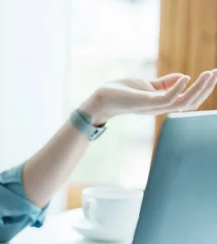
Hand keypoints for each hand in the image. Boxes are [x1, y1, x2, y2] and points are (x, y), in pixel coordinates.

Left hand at [81, 69, 216, 124]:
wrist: (101, 97)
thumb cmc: (123, 92)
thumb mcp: (148, 85)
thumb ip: (165, 83)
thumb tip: (184, 77)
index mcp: (162, 104)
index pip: (189, 101)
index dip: (203, 90)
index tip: (213, 74)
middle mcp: (160, 108)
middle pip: (191, 103)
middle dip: (206, 88)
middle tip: (216, 73)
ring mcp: (152, 106)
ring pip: (183, 102)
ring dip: (198, 88)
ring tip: (209, 74)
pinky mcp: (144, 102)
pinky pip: (166, 99)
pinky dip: (178, 89)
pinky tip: (186, 78)